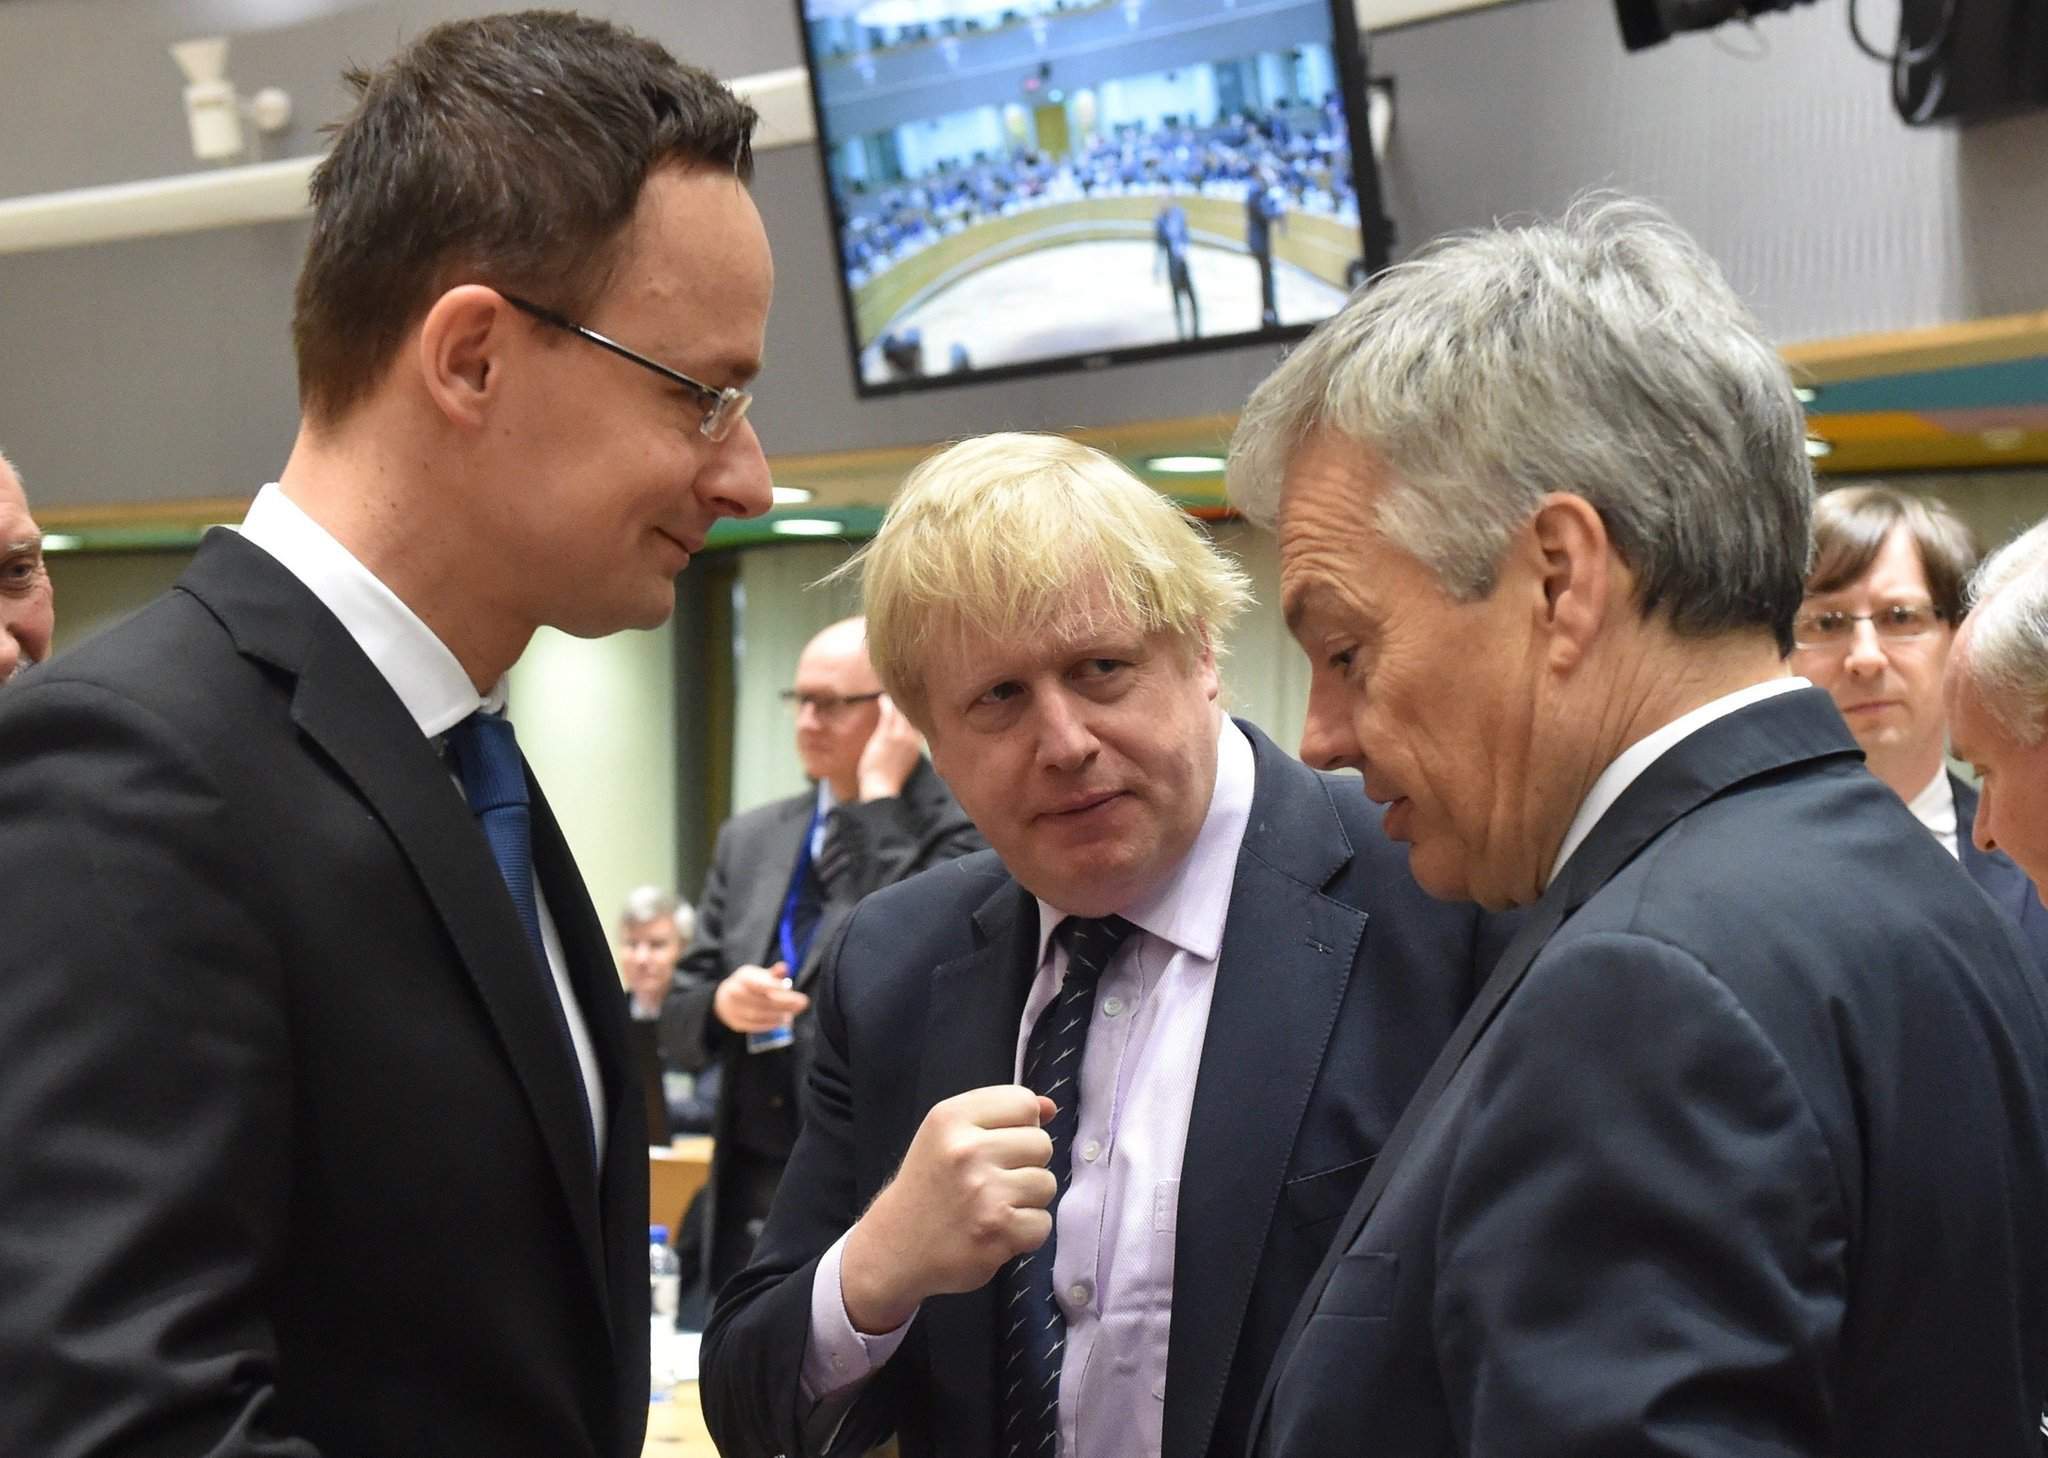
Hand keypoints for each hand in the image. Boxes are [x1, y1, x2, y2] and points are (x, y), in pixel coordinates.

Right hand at [711, 962, 809, 1033]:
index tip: (794, 991)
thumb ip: (774, 973)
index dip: (778, 988)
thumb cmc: (750, 985)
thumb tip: (785, 967)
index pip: (760, 984)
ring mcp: (733, 1009)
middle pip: (762, 1001)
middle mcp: (735, 993)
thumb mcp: (759, 975)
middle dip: (784, 1004)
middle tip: (802, 1004)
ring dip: (777, 1016)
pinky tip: (780, 1022)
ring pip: (758, 1015)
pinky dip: (769, 1025)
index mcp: (743, 978)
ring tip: (791, 1015)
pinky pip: (754, 1026)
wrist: (726, 998)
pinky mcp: (735, 1023)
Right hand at [839, 1085, 1057, 1333]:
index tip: (997, 1145)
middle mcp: (967, 1151)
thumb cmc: (928, 1185)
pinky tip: (997, 1231)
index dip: (1020, 1125)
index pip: (1023, 1102)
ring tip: (995, 1205)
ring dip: (1028, 1199)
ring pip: (1047, 1183)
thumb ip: (999, 1113)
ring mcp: (984, 1193)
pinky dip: (1025, 1232)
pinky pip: (1043, 1223)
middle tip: (994, 1180)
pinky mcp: (998, 1232)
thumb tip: (1050, 1107)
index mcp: (951, 1118)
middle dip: (1025, 1163)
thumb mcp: (949, 1135)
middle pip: (1041, 1143)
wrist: (894, 1247)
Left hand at [856, 695, 923, 801]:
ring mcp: (899, 737)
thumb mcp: (903, 762)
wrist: (881, 788)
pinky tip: (882, 698)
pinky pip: (888, 715)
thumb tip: (907, 743)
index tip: (915, 702)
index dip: (917, 712)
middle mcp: (912, 740)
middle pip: (914, 714)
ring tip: (892, 689)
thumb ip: (906, 750)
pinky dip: (886, 704)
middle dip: (909, 702)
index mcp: (917, 747)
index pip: (921, 724)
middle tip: (904, 689)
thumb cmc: (888, 779)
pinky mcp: (886, 736)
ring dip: (897, 700)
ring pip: (901, 712)